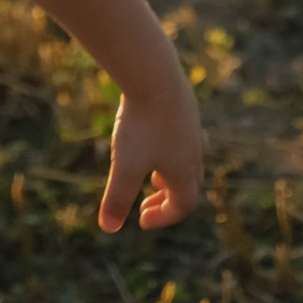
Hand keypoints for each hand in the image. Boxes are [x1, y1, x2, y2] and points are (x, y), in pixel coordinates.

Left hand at [98, 77, 204, 233]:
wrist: (154, 74)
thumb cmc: (141, 123)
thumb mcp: (125, 165)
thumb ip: (117, 198)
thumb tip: (108, 228)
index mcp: (184, 171)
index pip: (184, 206)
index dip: (163, 218)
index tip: (139, 219)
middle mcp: (194, 151)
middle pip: (190, 185)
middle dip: (168, 199)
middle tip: (145, 202)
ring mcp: (192, 126)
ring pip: (190, 158)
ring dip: (173, 172)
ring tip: (153, 171)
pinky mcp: (185, 105)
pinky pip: (184, 134)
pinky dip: (171, 146)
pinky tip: (152, 136)